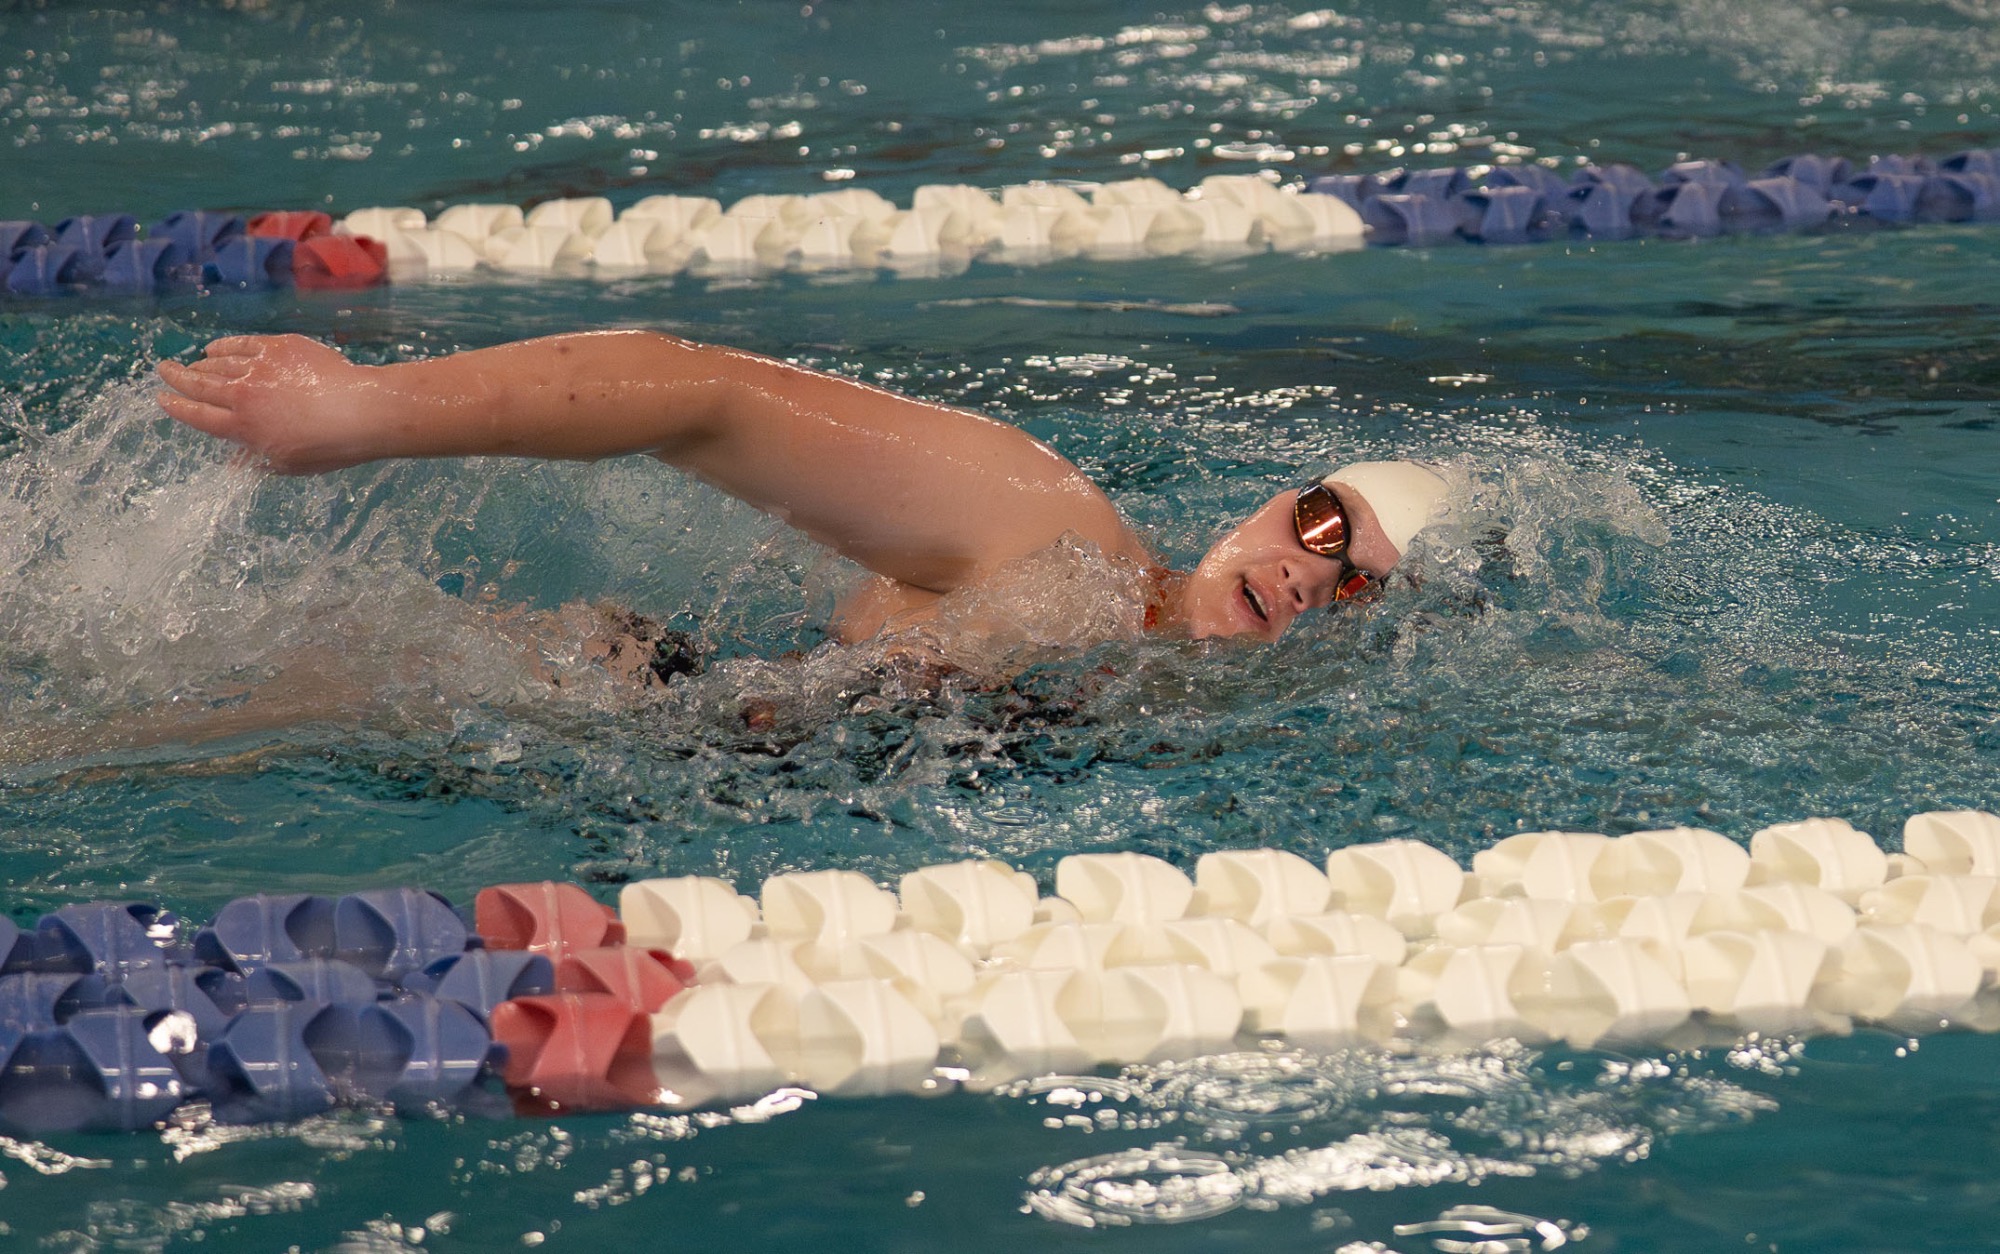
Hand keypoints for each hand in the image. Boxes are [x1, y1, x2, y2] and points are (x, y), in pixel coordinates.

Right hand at [156, 334, 374, 473]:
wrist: (361, 410)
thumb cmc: (330, 445)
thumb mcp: (288, 465)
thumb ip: (256, 462)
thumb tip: (234, 465)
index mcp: (243, 428)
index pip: (197, 416)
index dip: (175, 407)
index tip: (161, 398)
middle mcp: (243, 396)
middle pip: (198, 385)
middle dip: (177, 377)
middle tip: (163, 370)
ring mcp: (258, 368)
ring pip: (218, 363)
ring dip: (201, 364)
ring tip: (193, 363)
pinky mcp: (277, 347)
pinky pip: (241, 344)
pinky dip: (225, 346)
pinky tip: (216, 348)